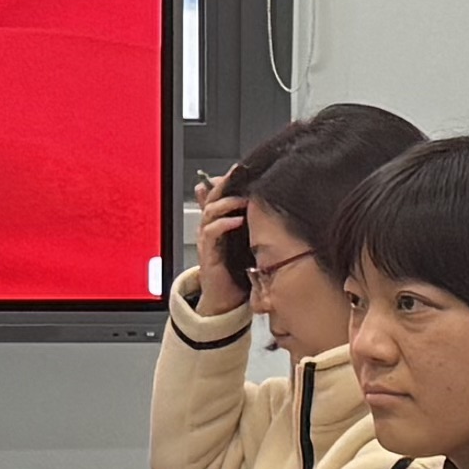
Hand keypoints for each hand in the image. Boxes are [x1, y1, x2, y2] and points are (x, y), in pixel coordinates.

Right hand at [180, 175, 241, 307]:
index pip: (219, 194)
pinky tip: (237, 220)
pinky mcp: (208, 253)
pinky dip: (224, 224)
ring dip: (226, 203)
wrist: (224, 300)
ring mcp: (208, 239)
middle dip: (224, 184)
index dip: (227, 180)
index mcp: (218, 222)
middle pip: (212, 198)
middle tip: (238, 173)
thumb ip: (248, 225)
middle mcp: (210, 228)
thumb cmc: (235, 271)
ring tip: (242, 199)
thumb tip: (261, 210)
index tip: (240, 168)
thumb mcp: (245, 243)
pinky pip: (211, 232)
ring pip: (210, 212)